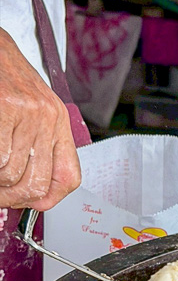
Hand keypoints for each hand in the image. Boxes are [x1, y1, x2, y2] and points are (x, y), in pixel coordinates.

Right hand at [0, 29, 80, 210]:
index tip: (27, 202)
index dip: (46, 199)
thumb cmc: (6, 78)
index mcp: (58, 123)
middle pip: (36, 184)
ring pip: (11, 174)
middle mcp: (49, 119)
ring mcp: (29, 113)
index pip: (68, 178)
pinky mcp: (7, 107)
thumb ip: (37, 146)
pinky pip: (0, 158)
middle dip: (11, 197)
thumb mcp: (33, 111)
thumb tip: (31, 190)